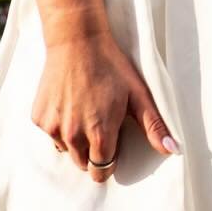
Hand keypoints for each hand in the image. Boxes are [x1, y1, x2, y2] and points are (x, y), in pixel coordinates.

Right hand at [31, 32, 179, 182]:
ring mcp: (53, 127)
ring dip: (76, 139)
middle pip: (83, 164)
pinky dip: (60, 125)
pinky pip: (51, 134)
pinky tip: (69, 103)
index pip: (102, 170)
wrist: (77, 40)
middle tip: (99, 122)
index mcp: (100, 134)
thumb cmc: (111, 65)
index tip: (112, 142)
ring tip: (85, 110)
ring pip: (66, 150)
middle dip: (92, 151)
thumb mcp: (138, 93)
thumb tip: (173, 150)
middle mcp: (73, 136)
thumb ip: (154, 126)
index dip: (109, 160)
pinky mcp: (38, 118)